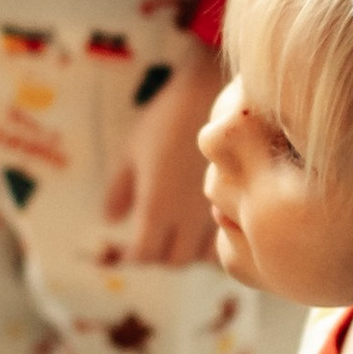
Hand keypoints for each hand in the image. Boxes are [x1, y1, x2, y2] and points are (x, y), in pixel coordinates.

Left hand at [104, 46, 222, 263]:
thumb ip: (119, 189)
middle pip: (174, 260)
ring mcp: (218, 210)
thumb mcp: (132, 151)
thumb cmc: (166, 118)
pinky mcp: (242, 201)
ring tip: (181, 232)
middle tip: (153, 238)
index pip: (144, 253)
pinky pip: (232, 237)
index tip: (128, 250)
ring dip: (191, 250)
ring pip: (205, 255)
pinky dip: (217, 239)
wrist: (214, 93)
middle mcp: (188, 217)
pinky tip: (210, 223)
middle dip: (161, 255)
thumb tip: (110, 219)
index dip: (133, 256)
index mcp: (157, 206)